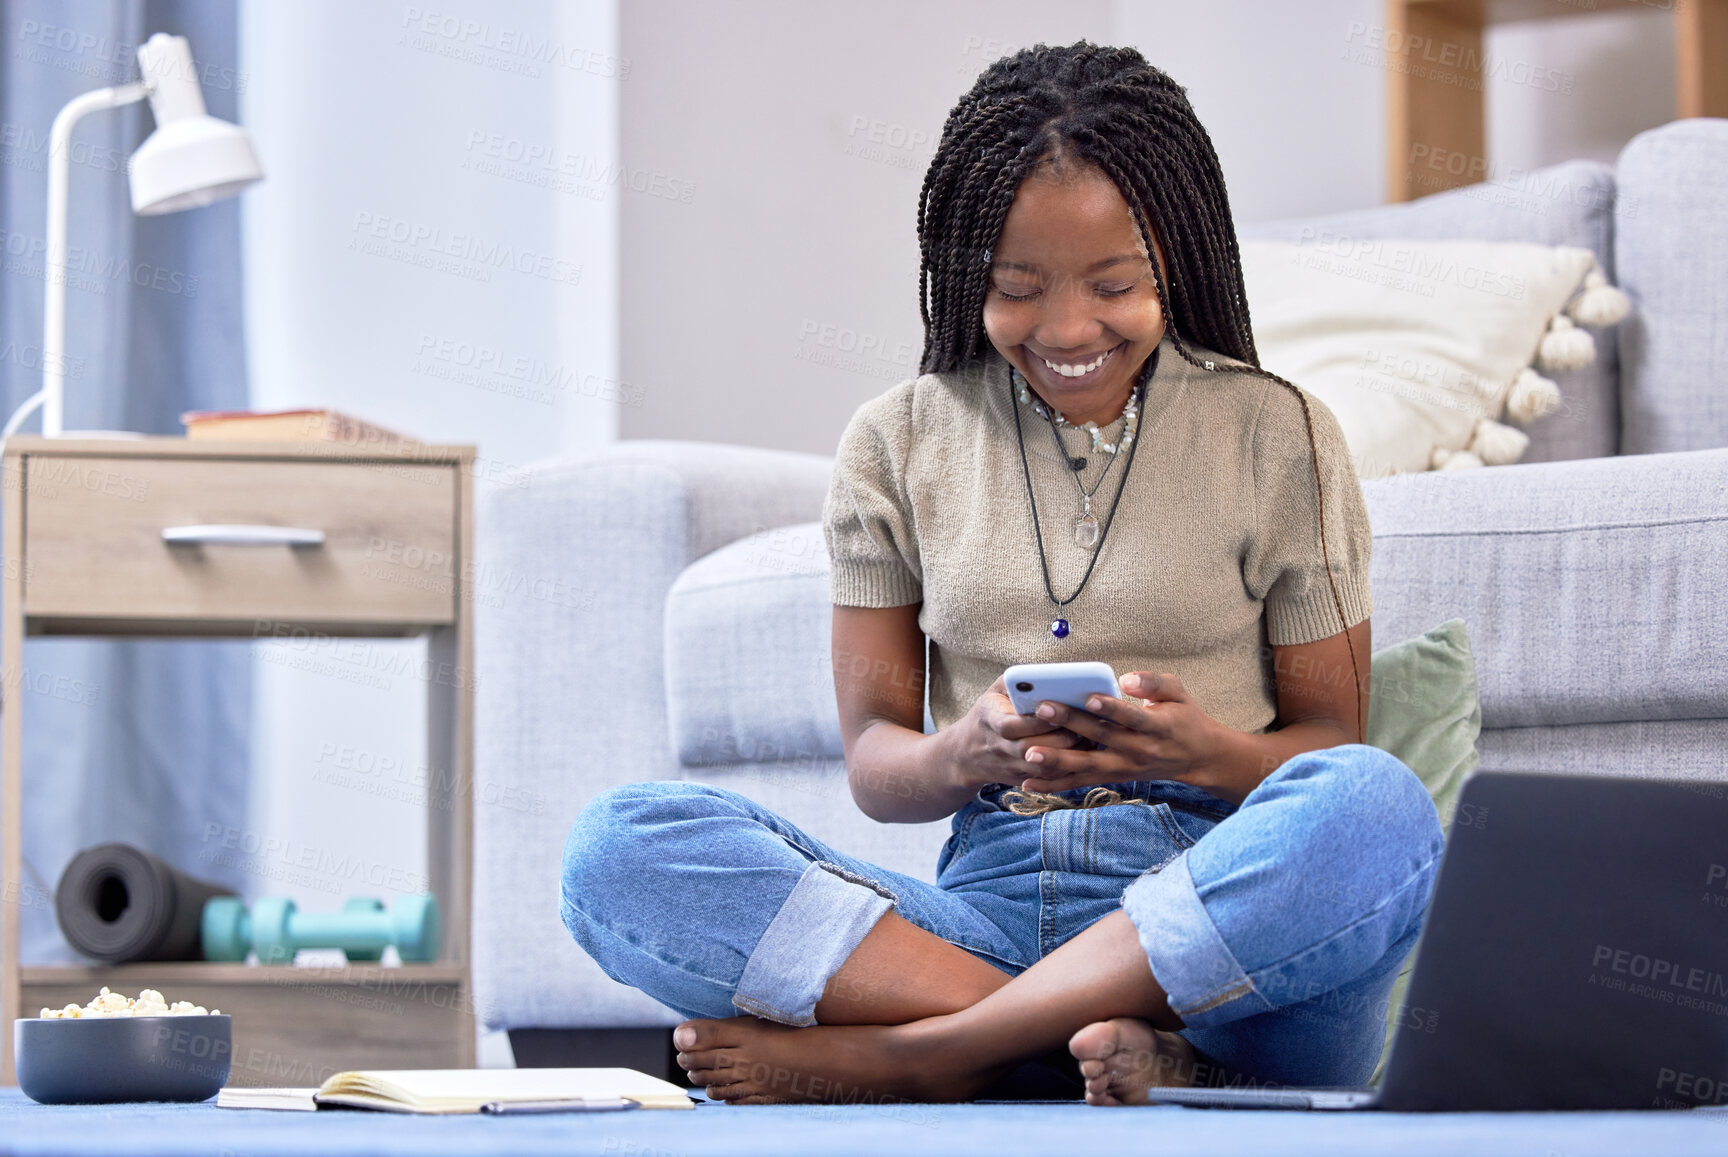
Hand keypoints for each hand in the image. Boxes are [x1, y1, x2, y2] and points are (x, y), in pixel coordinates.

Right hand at [946, 676, 1082, 790]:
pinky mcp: (1021, 780)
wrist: (967, 752)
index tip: (1061, 708)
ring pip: (1043, 768)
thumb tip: (1049, 675)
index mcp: (989, 721)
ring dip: (1068, 755)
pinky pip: (1047, 779)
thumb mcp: (995, 691)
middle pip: (1032, 749)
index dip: (1037, 720)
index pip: (1012, 726)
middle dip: (1061, 737)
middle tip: (1086, 724)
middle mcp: (998, 748)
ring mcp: (1010, 767)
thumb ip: (1018, 681)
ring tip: (1088, 738)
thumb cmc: (990, 712)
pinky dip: (1067, 768)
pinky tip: (1082, 754)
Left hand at [1018, 672, 1228, 794]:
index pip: (1131, 717)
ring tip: (1029, 752)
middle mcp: (1138, 750)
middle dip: (1070, 723)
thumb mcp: (1179, 693)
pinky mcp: (1112, 777)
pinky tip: (1029, 784)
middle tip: (1042, 709)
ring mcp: (1123, 767)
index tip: (1090, 697)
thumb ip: (1153, 682)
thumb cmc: (1183, 717)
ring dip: (1056, 759)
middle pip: (1101, 737)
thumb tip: (1126, 679)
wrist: (1197, 756)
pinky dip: (1055, 785)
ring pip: (1086, 765)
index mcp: (1156, 727)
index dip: (1112, 708)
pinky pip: (1080, 782)